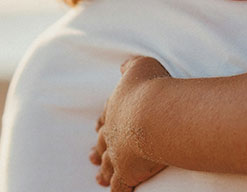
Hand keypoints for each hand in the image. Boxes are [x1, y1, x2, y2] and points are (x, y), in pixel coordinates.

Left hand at [90, 56, 171, 189]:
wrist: (155, 114)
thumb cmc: (151, 88)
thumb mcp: (141, 66)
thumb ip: (131, 66)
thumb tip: (124, 66)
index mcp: (115, 109)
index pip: (106, 117)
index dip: (102, 123)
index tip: (97, 128)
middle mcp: (113, 132)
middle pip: (103, 143)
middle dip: (98, 150)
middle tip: (91, 157)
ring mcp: (118, 154)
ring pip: (107, 166)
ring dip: (103, 172)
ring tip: (98, 178)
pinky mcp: (127, 173)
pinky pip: (120, 187)